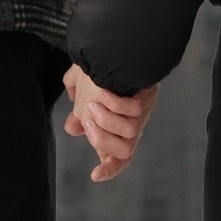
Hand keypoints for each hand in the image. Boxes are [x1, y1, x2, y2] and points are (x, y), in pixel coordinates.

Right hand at [65, 64, 158, 183]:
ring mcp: (141, 112)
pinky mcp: (147, 97)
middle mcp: (131, 125)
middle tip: (88, 120)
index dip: (109, 169)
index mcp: (117, 129)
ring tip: (94, 103)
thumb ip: (79, 111)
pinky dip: (116, 104)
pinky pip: (134, 111)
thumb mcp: (85, 94)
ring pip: (130, 134)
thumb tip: (73, 127)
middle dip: (101, 140)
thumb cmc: (99, 70)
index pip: (119, 158)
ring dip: (107, 120)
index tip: (94, 175)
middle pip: (124, 152)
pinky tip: (104, 91)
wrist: (116, 45)